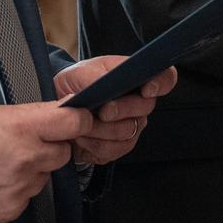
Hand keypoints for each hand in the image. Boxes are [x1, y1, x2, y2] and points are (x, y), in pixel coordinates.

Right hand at [0, 102, 93, 222]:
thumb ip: (28, 117)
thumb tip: (54, 118)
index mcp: (23, 128)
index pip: (74, 122)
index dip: (77, 122)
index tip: (75, 123)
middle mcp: (27, 158)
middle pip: (62, 154)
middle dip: (49, 150)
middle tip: (23, 147)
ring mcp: (20, 188)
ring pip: (42, 179)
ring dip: (30, 173)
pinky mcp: (10, 211)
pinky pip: (24, 200)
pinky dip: (13, 194)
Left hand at [53, 57, 177, 166]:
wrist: (57, 107)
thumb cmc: (75, 84)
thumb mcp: (81, 71)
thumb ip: (96, 75)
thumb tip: (108, 83)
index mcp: (136, 79)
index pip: (164, 78)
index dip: (161, 84)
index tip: (147, 90)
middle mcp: (139, 104)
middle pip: (145, 108)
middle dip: (122, 109)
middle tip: (103, 110)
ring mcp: (131, 127)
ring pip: (128, 132)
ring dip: (101, 129)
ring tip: (81, 123)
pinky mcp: (117, 148)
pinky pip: (113, 150)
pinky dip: (93, 144)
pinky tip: (81, 137)